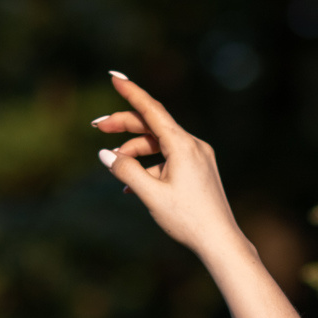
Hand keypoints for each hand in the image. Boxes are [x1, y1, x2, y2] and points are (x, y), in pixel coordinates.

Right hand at [94, 74, 243, 258]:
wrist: (220, 241)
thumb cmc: (187, 219)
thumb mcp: (151, 195)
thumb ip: (126, 171)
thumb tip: (105, 154)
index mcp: (182, 145)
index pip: (152, 110)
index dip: (131, 92)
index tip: (115, 76)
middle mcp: (193, 145)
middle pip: (153, 125)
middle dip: (124, 125)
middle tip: (97, 127)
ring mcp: (198, 157)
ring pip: (159, 143)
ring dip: (135, 151)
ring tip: (115, 167)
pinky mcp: (199, 169)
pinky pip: (168, 158)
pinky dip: (149, 165)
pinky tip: (133, 183)